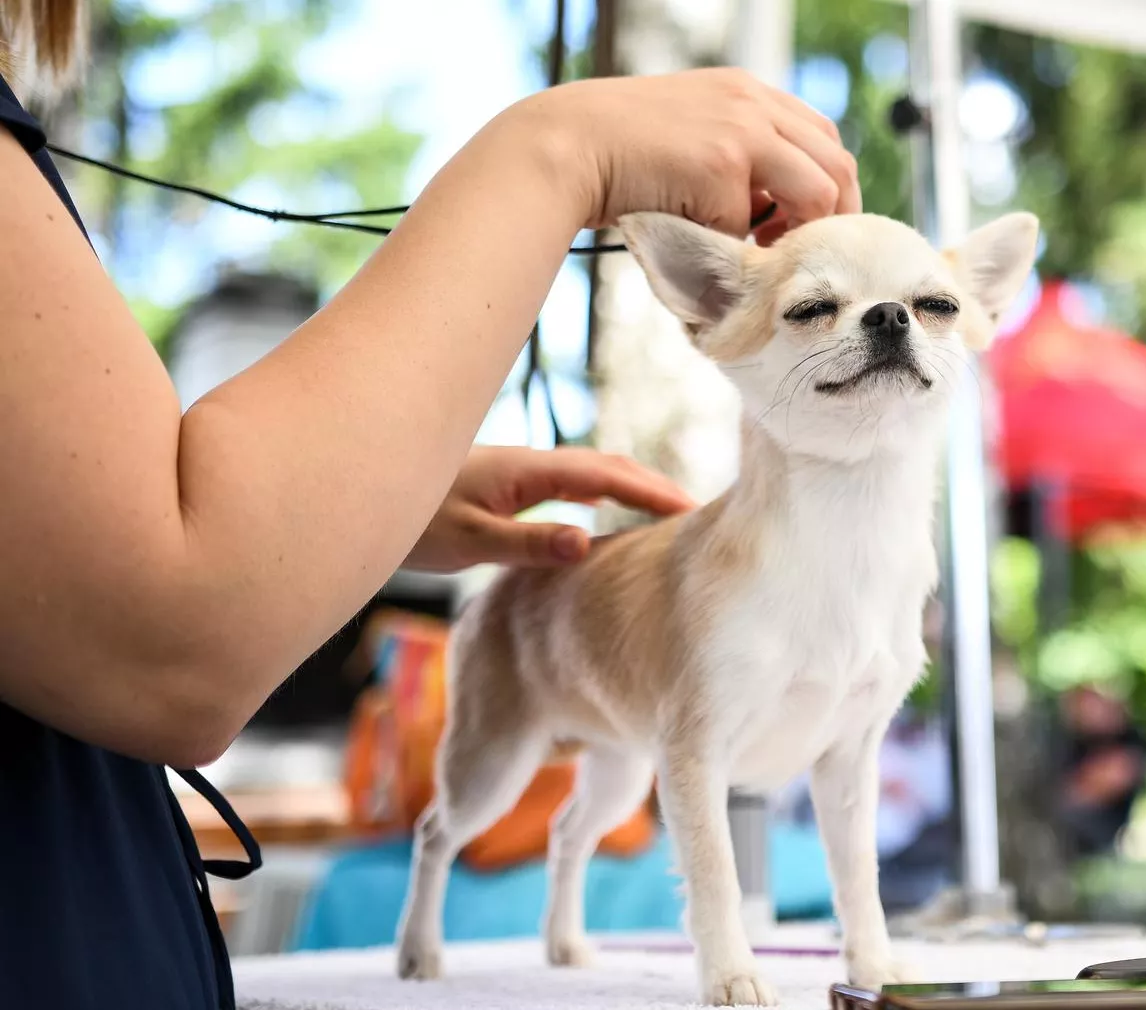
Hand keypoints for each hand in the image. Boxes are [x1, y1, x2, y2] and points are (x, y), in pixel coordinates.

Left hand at [404, 445, 694, 571]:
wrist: (353, 492)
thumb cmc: (408, 521)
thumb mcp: (467, 541)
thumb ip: (526, 543)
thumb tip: (588, 543)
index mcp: (528, 471)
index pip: (606, 477)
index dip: (652, 493)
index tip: (693, 512)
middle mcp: (530, 465)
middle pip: (609, 467)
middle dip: (656, 488)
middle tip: (701, 517)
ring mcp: (520, 474)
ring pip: (592, 475)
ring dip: (634, 490)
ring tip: (672, 517)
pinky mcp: (508, 488)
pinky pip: (572, 488)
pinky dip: (606, 498)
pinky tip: (613, 520)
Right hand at [525, 67, 861, 242]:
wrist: (567, 147)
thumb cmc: (623, 156)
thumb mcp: (695, 141)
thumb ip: (741, 162)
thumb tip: (780, 214)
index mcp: (749, 93)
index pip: (822, 139)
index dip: (828, 188)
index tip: (808, 227)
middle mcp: (754, 102)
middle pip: (836, 163)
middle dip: (836, 216)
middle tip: (811, 253)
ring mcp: (743, 129)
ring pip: (817, 191)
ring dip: (801, 233)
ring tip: (766, 254)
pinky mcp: (723, 163)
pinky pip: (755, 222)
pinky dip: (736, 245)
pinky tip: (708, 245)